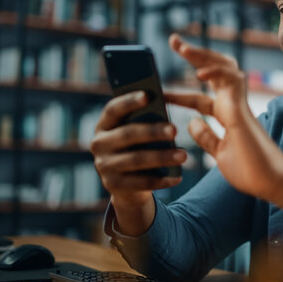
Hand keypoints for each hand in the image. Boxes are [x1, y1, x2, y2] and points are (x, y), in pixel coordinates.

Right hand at [90, 91, 185, 233]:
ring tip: (183, 155)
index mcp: (104, 125)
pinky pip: (140, 182)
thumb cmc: (137, 148)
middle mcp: (99, 144)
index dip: (129, 102)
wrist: (126, 185)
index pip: (113, 109)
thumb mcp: (137, 134)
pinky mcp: (114, 185)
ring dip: (161, 157)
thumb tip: (163, 104)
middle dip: (152, 132)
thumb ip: (144, 121)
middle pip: (127, 135)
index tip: (147, 95)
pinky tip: (177, 177)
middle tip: (175, 130)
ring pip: (136, 160)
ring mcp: (104, 166)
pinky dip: (161, 180)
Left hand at [167, 34, 282, 216]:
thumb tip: (191, 122)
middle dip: (195, 56)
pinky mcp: (242, 110)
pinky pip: (232, 81)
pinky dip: (217, 72)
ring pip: (224, 68)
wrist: (271, 182)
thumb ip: (207, 137)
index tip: (160, 92)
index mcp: (226, 116)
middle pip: (213, 72)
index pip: (199, 98)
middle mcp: (232, 106)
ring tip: (183, 46)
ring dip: (204, 55)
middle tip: (174, 40)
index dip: (180, 94)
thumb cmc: (250, 170)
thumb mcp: (219, 153)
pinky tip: (199, 73)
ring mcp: (238, 105)